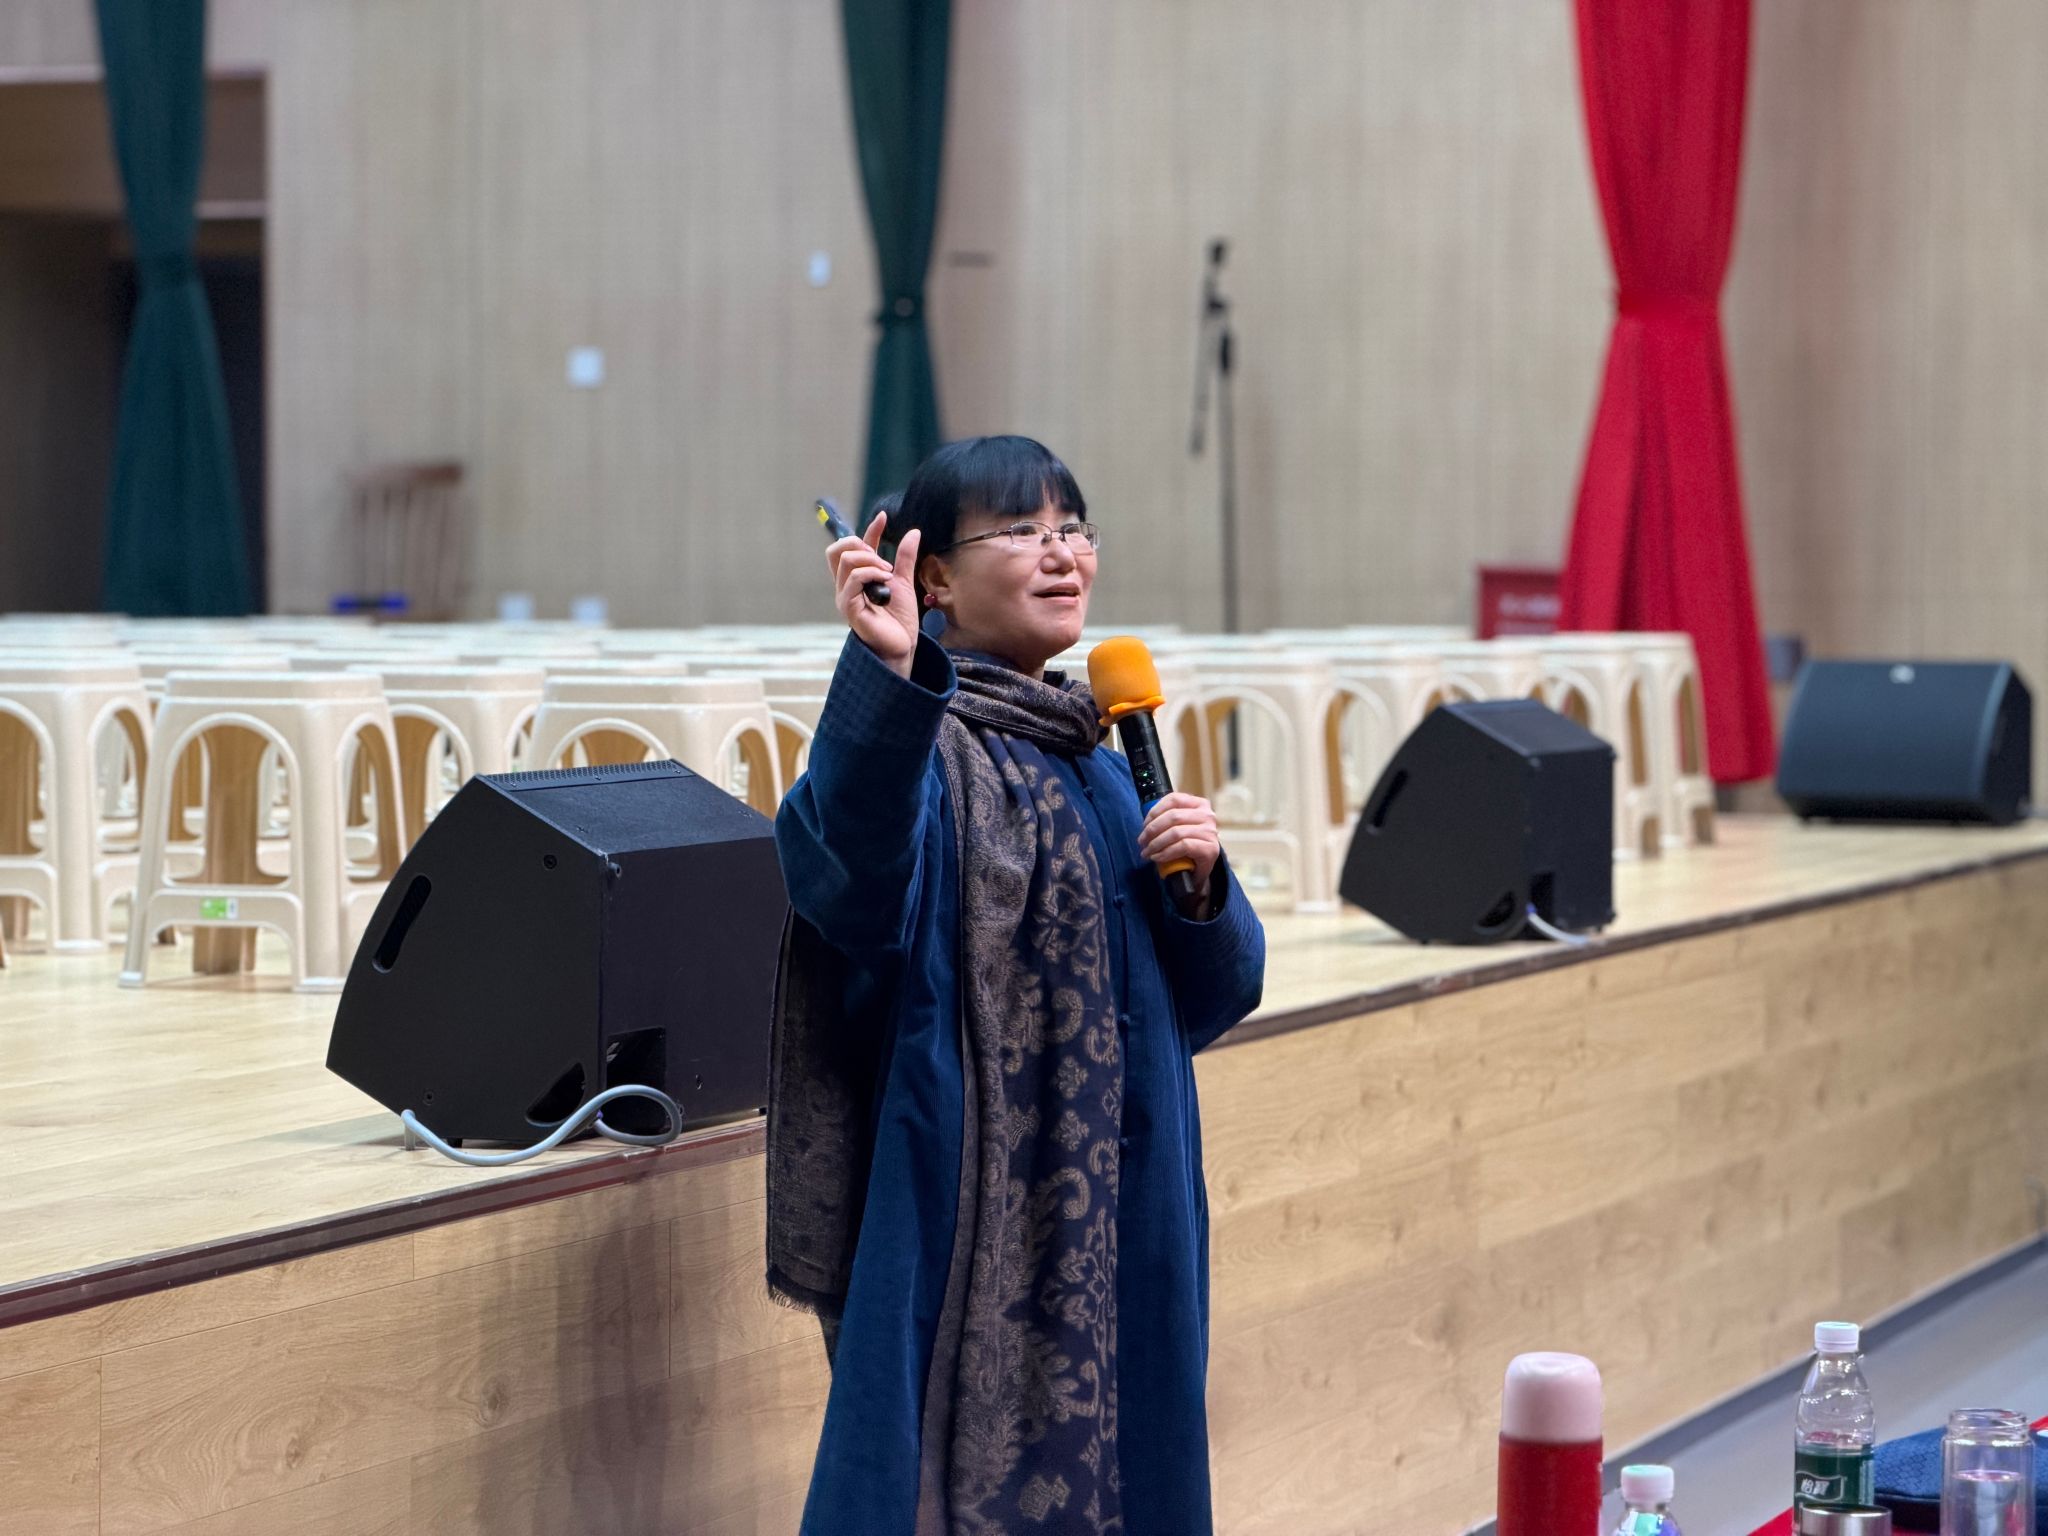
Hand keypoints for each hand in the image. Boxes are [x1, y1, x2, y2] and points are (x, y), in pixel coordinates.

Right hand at [828, 511, 922, 676]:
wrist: (902, 645)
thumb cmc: (899, 620)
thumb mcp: (904, 582)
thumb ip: (904, 558)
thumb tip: (914, 532)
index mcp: (856, 579)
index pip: (853, 547)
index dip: (867, 529)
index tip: (883, 517)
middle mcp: (846, 586)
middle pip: (838, 549)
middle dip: (862, 544)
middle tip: (884, 561)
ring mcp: (845, 596)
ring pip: (846, 559)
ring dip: (870, 560)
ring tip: (888, 573)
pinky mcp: (848, 606)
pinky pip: (853, 578)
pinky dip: (871, 573)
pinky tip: (886, 581)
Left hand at [1136, 792, 1221, 899]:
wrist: (1198, 871)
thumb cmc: (1185, 847)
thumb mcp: (1177, 827)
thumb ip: (1167, 818)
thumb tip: (1146, 822)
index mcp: (1199, 804)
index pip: (1174, 799)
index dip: (1155, 811)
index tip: (1144, 825)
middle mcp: (1207, 815)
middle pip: (1173, 816)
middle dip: (1152, 829)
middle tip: (1142, 841)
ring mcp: (1210, 832)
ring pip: (1176, 832)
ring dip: (1156, 844)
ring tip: (1147, 852)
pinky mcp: (1210, 849)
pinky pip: (1183, 846)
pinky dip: (1166, 852)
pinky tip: (1157, 857)